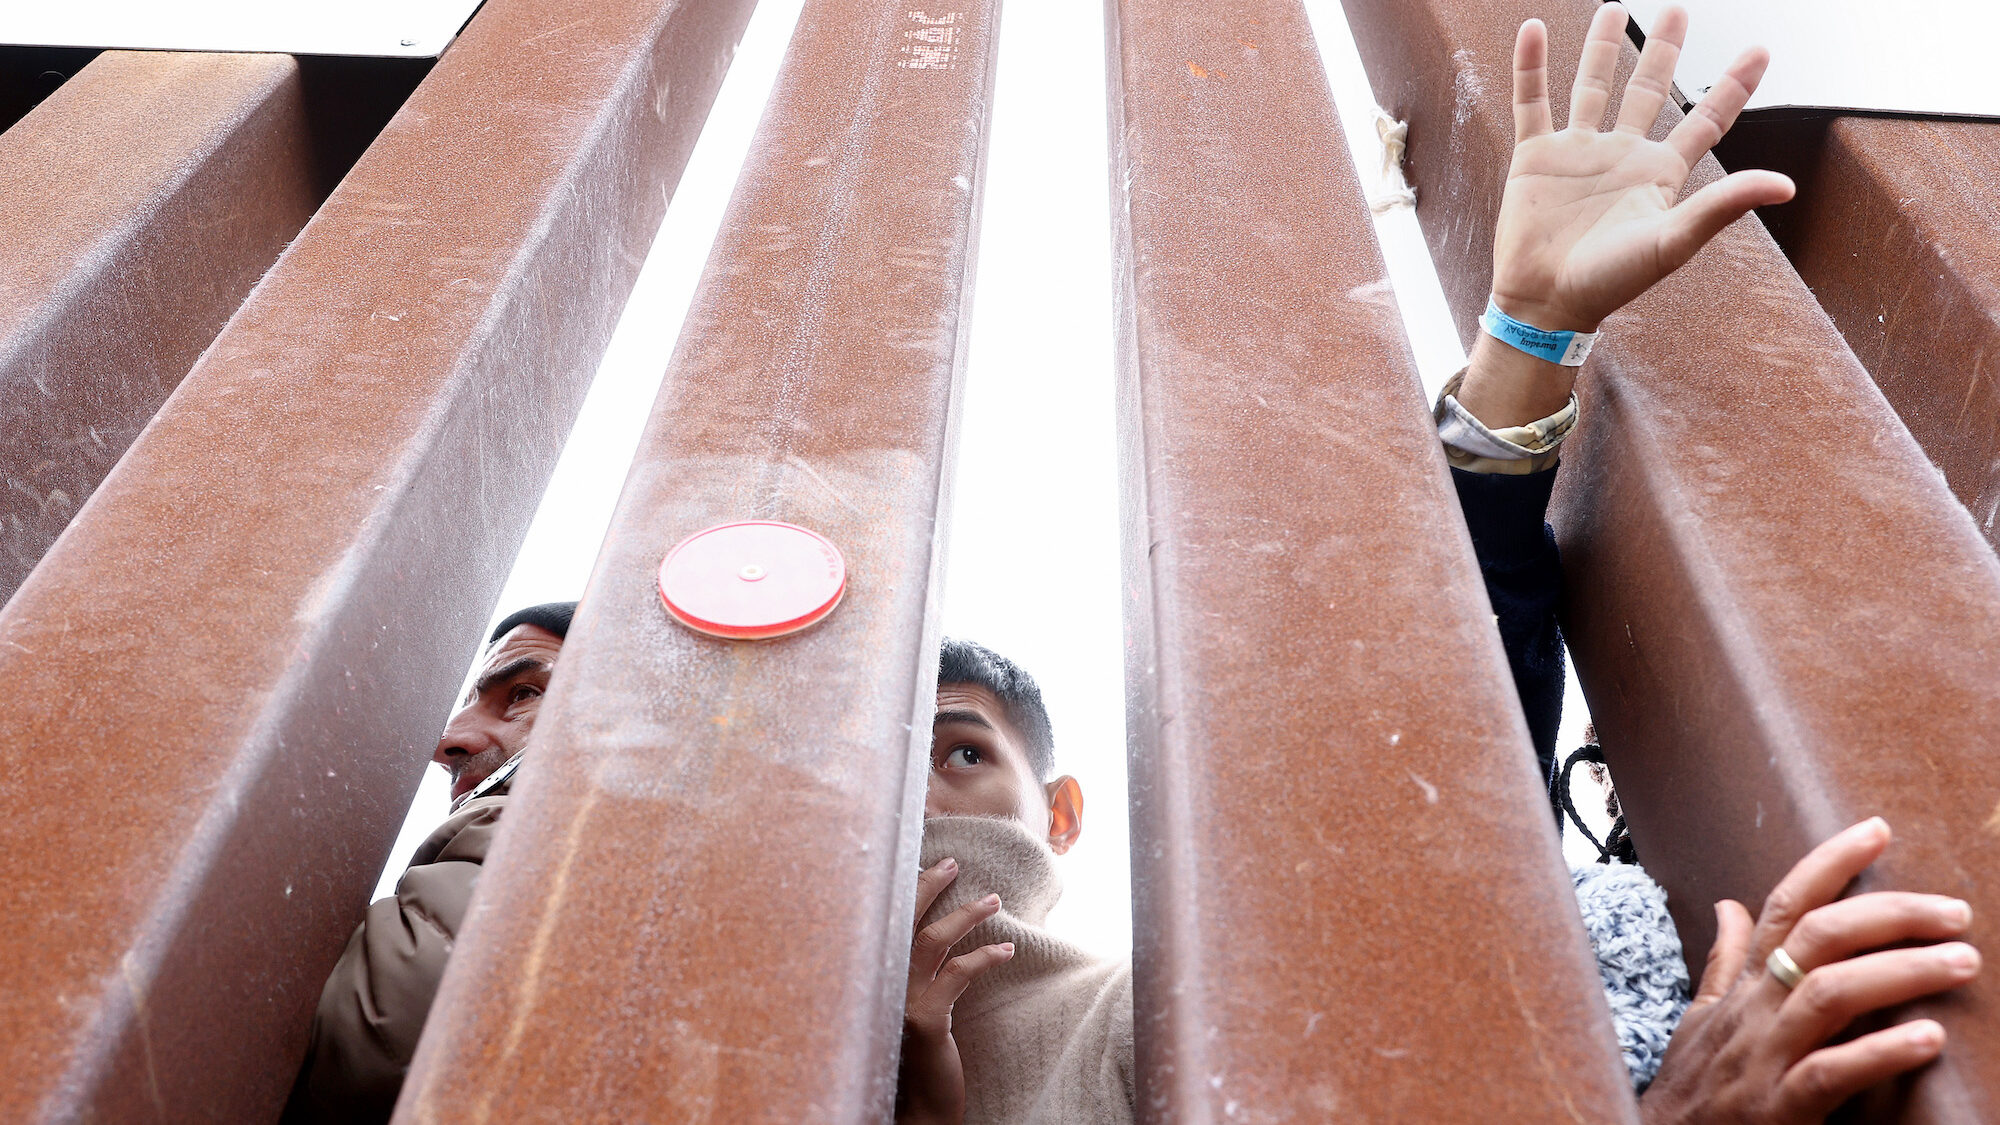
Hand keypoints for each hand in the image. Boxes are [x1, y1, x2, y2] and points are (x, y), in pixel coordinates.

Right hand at [896, 857, 1013, 1124]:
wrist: (918, 1107)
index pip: (887, 921)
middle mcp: (881, 984)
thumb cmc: (917, 1055)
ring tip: (994, 901)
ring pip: (932, 940)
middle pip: (902, 920)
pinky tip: (1007, 951)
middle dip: (928, 885)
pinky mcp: (925, 1021)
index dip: (908, 890)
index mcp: (877, 977)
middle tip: (953, 863)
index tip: (930, 863)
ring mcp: (900, 1001)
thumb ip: (915, 974)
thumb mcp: (912, 1007)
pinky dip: (984, 957)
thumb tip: (938, 934)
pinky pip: (958, 974)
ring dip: (966, 915)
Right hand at [1458, 4, 1794, 426]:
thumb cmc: (1611, 282)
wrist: (1545, 303)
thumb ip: (1723, 206)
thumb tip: (1788, 184)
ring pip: (1592, 87)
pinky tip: (1533, 31)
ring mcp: (1577, 153)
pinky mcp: (1535, 157)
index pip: (1705, 121)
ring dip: (1602, 49)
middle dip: (1664, 52)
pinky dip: (1531, 67)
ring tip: (1613, 9)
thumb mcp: (1673, 243)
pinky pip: (1532, 102)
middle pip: (1647, 91)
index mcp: (1659, 174)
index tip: (1761, 49)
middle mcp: (1621, 156)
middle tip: (1678, 11)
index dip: (1733, 87)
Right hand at [1639, 818, 1978, 1122]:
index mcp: (1743, 986)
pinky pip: (1832, 1071)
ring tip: (1962, 961)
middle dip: (1890, 914)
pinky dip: (1881, 1051)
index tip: (1878, 830)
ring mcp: (1766, 1057)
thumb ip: (1725, 961)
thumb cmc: (1690, 1086)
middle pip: (1819, 938)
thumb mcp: (1700, 1015)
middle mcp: (1755, 1011)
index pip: (1785, 904)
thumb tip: (1730, 904)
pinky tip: (1928, 1038)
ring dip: (1902, 971)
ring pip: (1831, 994)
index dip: (1830, 863)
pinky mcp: (1779, 1108)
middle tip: (1954, 913)